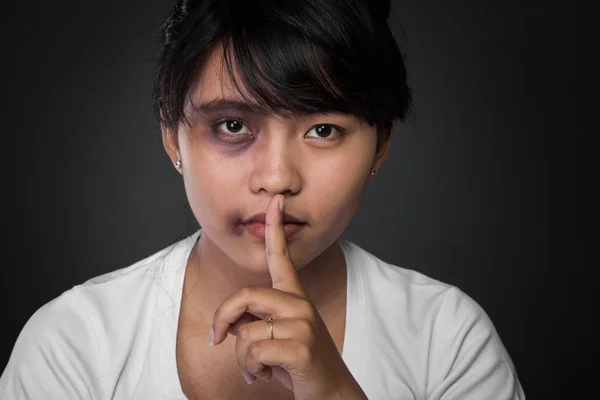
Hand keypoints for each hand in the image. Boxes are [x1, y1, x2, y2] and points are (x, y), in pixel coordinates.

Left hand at [209, 194, 366, 399]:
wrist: (330, 394)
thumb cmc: (297, 364)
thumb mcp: (275, 336)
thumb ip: (254, 320)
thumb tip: (225, 325)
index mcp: (294, 297)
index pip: (282, 256)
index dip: (276, 228)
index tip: (276, 200)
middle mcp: (300, 304)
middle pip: (245, 295)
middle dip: (222, 318)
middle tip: (216, 338)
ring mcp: (303, 324)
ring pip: (245, 333)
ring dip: (242, 359)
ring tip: (258, 368)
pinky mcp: (301, 347)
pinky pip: (253, 353)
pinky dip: (250, 370)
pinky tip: (264, 376)